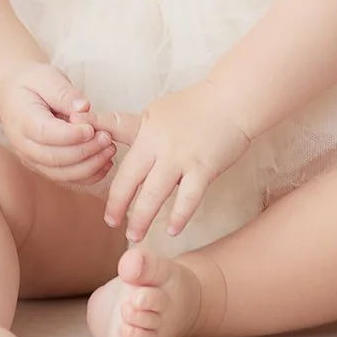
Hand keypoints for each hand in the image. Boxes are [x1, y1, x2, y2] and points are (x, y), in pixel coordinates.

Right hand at [0, 62, 116, 187]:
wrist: (13, 95)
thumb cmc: (32, 84)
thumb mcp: (46, 77)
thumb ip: (64, 93)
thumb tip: (84, 108)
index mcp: (22, 120)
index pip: (45, 134)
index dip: (71, 135)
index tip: (92, 129)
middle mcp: (23, 145)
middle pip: (54, 158)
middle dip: (85, 151)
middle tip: (107, 138)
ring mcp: (32, 160)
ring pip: (61, 174)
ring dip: (89, 166)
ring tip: (109, 149)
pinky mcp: (43, 167)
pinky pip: (66, 178)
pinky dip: (87, 175)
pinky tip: (105, 163)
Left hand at [92, 81, 251, 243]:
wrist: (231, 100)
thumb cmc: (193, 106)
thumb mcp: (155, 112)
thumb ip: (132, 129)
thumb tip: (105, 137)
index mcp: (146, 131)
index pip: (122, 163)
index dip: (111, 188)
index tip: (106, 209)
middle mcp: (159, 145)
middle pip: (131, 181)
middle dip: (119, 206)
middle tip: (112, 225)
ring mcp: (182, 157)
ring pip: (155, 194)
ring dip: (142, 218)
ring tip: (135, 236)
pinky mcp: (204, 167)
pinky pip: (189, 198)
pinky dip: (179, 216)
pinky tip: (171, 230)